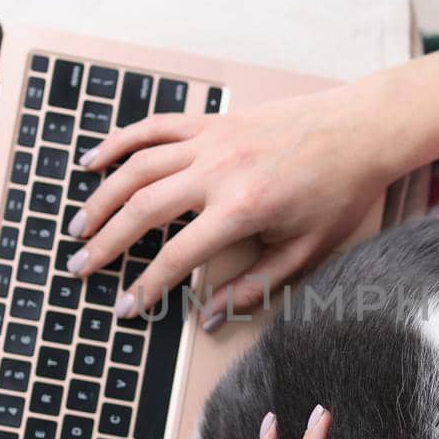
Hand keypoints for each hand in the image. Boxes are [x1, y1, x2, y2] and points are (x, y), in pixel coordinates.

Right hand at [64, 82, 397, 324]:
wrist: (361, 131)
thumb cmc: (339, 194)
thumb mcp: (306, 253)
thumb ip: (253, 287)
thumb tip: (205, 317)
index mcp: (242, 210)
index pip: (177, 256)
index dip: (145, 287)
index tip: (122, 308)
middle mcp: (218, 171)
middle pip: (142, 209)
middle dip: (106, 243)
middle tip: (80, 268)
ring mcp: (211, 140)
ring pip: (137, 167)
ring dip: (101, 198)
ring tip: (78, 228)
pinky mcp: (212, 121)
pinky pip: (153, 127)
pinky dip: (119, 143)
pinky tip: (92, 162)